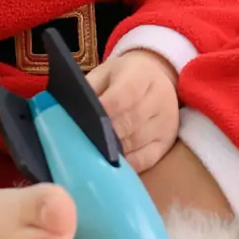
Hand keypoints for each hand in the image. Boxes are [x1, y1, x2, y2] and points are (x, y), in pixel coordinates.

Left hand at [86, 48, 180, 174]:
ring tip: (92, 154)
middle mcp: (159, 98)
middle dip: (105, 134)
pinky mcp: (166, 142)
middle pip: (130, 122)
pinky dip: (126, 164)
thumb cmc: (123, 77)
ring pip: (136, 142)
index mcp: (141, 75)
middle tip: (82, 144)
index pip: (123, 96)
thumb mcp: (105, 73)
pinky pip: (146, 160)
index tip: (84, 123)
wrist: (157, 77)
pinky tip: (111, 163)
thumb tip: (72, 113)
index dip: (103, 112)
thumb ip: (90, 89)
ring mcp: (166, 122)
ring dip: (113, 151)